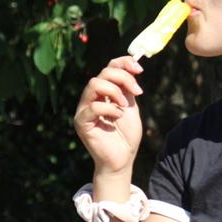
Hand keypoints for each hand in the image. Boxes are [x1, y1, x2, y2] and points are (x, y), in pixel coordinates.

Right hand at [73, 56, 144, 174]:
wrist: (123, 158)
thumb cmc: (126, 135)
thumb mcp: (131, 107)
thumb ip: (127, 89)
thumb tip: (132, 68)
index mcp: (103, 93)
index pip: (108, 67)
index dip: (123, 63)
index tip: (139, 69)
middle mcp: (91, 98)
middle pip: (102, 73)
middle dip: (123, 78)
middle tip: (137, 92)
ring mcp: (84, 109)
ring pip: (94, 84)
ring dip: (114, 91)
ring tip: (125, 106)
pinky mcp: (81, 122)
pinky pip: (93, 107)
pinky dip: (110, 109)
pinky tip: (118, 117)